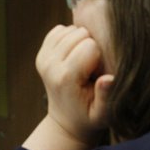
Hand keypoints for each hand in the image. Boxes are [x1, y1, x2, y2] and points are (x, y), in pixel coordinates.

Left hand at [35, 24, 113, 146]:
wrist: (66, 119)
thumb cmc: (89, 116)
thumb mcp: (102, 114)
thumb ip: (106, 96)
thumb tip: (108, 78)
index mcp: (65, 78)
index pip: (90, 46)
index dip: (100, 56)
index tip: (97, 73)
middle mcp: (50, 65)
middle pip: (80, 33)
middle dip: (91, 46)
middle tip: (91, 68)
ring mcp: (43, 58)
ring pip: (70, 29)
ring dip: (81, 41)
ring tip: (83, 62)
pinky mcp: (42, 53)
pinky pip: (60, 30)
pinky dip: (70, 37)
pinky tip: (75, 55)